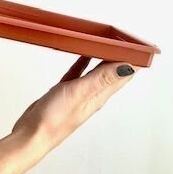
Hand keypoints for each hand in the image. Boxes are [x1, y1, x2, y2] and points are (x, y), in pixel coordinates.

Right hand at [12, 56, 138, 157]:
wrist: (33, 133)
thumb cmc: (55, 118)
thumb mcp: (80, 93)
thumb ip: (102, 78)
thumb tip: (127, 67)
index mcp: (100, 95)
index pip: (123, 75)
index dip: (133, 60)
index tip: (139, 47)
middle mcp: (93, 94)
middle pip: (112, 72)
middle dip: (120, 56)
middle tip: (125, 41)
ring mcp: (79, 93)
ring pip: (96, 72)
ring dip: (103, 58)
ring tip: (107, 44)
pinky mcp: (65, 92)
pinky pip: (78, 74)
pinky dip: (83, 63)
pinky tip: (82, 56)